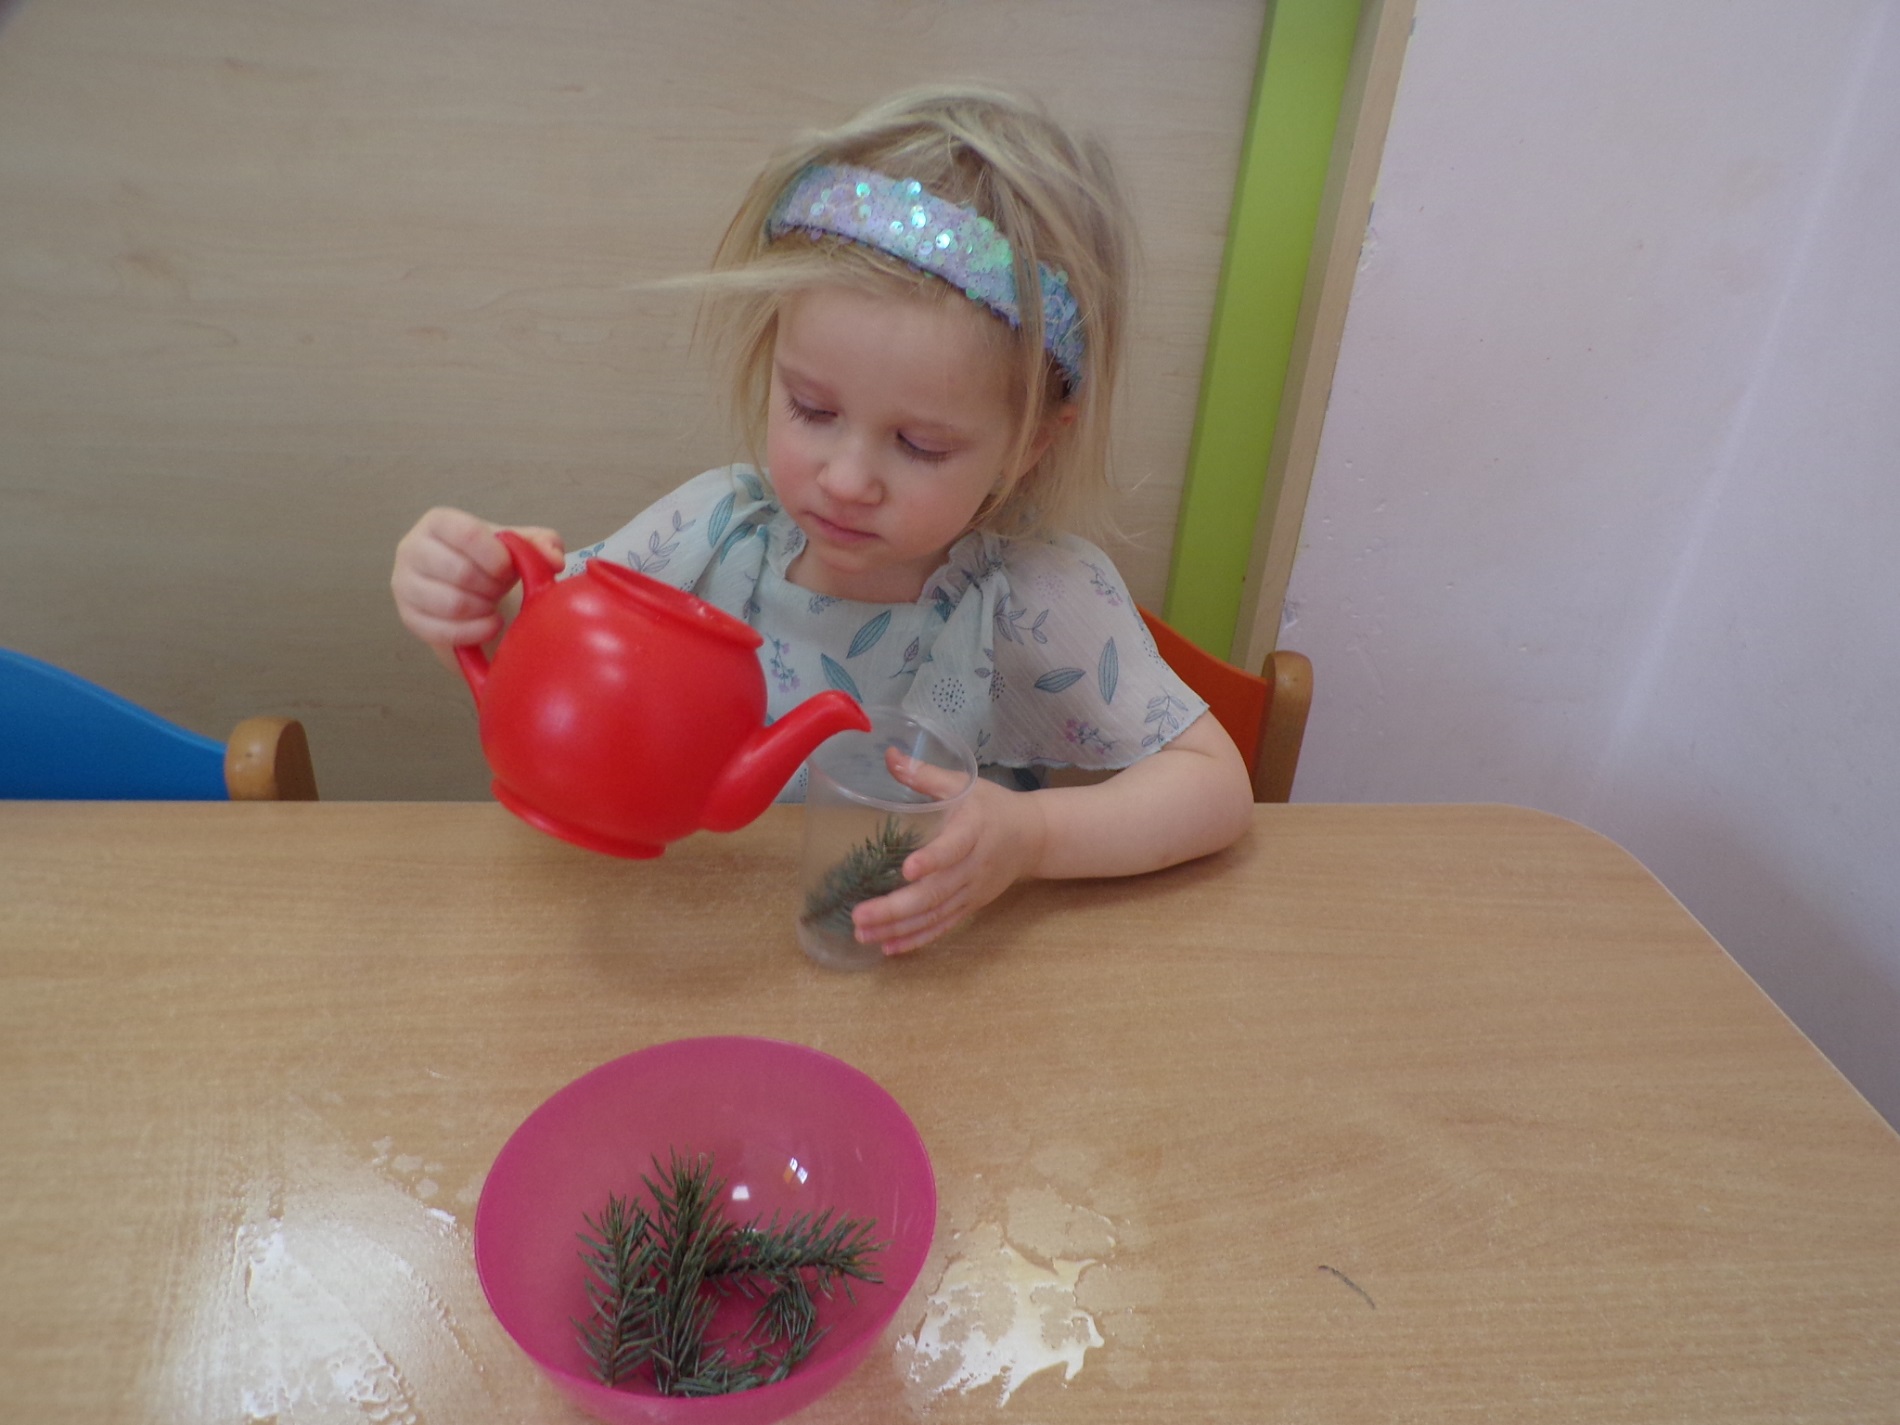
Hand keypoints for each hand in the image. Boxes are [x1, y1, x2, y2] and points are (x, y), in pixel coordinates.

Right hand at [390, 507, 564, 649]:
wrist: (468, 589)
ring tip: (492, 606)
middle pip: (459, 571)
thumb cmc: (490, 561)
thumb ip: (541, 543)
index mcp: (439, 522)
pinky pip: (441, 631)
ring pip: (450, 604)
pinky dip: (473, 632)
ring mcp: (404, 584)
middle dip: (491, 586)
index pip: (466, 533)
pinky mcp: (408, 617)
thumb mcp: (516, 545)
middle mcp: (412, 548)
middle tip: (500, 589)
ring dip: (483, 609)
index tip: (510, 570)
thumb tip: (554, 559)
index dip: (496, 557)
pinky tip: (488, 626)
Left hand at [848, 753, 1047, 955]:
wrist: (1034, 837)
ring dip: (898, 928)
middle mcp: (974, 866)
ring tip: (863, 933)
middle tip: (860, 916)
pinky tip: (888, 947)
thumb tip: (888, 755)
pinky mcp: (970, 906)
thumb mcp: (964, 783)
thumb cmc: (993, 806)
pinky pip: (942, 926)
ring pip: (935, 915)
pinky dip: (916, 939)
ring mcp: (972, 891)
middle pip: (936, 893)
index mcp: (973, 830)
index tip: (907, 869)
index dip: (932, 860)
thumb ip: (926, 775)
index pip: (953, 848)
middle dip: (896, 908)